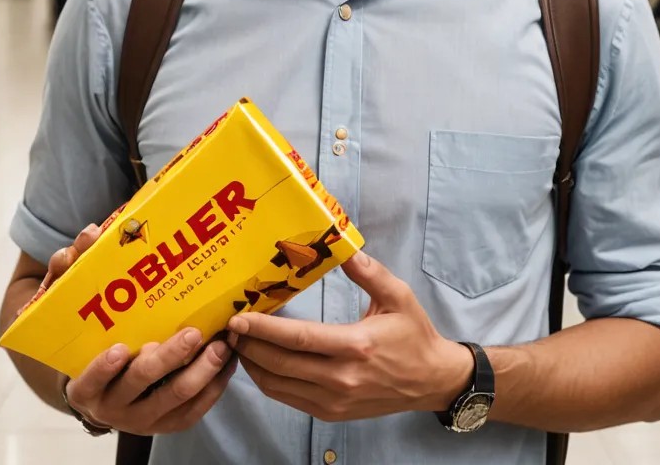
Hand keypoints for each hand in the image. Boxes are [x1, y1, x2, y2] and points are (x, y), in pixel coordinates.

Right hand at [44, 227, 236, 435]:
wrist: (108, 385)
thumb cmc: (95, 335)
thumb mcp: (77, 306)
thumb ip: (75, 270)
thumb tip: (90, 232)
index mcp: (84, 384)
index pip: (88, 380)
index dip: (102, 368)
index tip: (118, 349)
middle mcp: (110, 407)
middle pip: (140, 383)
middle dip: (168, 358)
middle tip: (193, 332)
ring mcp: (142, 419)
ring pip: (174, 399)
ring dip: (200, 372)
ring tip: (221, 344)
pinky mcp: (168, 423)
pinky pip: (195, 410)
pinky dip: (214, 386)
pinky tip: (229, 360)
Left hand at [229, 252, 472, 421]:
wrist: (431, 381)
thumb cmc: (414, 335)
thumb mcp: (398, 296)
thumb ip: (369, 272)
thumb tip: (343, 247)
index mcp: (356, 346)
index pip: (298, 340)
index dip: (264, 330)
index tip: (239, 319)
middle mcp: (341, 378)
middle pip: (280, 365)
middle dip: (248, 346)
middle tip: (227, 327)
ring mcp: (334, 400)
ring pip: (278, 386)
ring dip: (252, 365)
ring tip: (237, 343)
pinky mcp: (331, 412)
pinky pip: (288, 399)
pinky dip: (268, 381)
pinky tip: (259, 362)